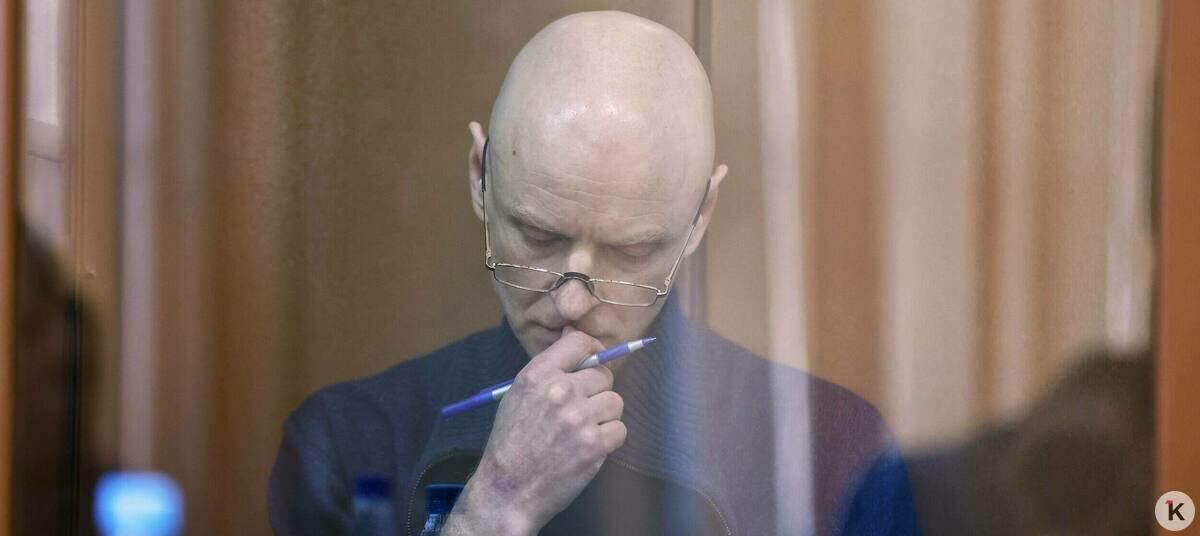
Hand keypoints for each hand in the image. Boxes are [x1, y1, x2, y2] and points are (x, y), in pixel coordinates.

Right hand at [443, 330, 626, 534]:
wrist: (507, 491)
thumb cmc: (512, 443)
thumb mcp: (519, 395)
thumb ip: (549, 368)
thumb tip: (575, 334)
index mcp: (538, 374)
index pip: (580, 342)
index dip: (592, 351)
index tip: (592, 364)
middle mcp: (560, 391)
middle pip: (604, 374)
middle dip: (597, 391)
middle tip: (582, 410)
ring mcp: (579, 418)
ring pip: (615, 402)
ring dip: (604, 416)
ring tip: (583, 431)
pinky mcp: (594, 445)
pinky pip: (620, 429)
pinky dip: (609, 440)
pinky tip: (589, 447)